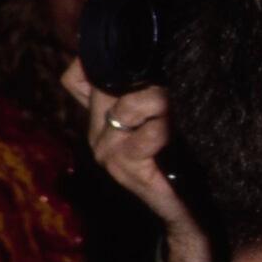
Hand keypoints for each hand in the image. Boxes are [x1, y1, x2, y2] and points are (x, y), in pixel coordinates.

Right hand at [59, 58, 213, 261]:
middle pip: (105, 86)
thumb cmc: (180, 158)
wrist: (187, 209)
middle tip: (169, 90)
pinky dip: (161, 131)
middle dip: (142, 82)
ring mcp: (105, 152)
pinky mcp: (124, 169)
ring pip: (125, 108)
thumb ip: (147, 91)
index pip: (74, 79)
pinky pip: (141, 137)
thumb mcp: (160, 117)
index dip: (92, 63)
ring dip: (157, 106)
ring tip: (174, 115)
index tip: (129, 63)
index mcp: (100, 117)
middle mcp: (96, 132)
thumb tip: (154, 52)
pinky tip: (171, 137)